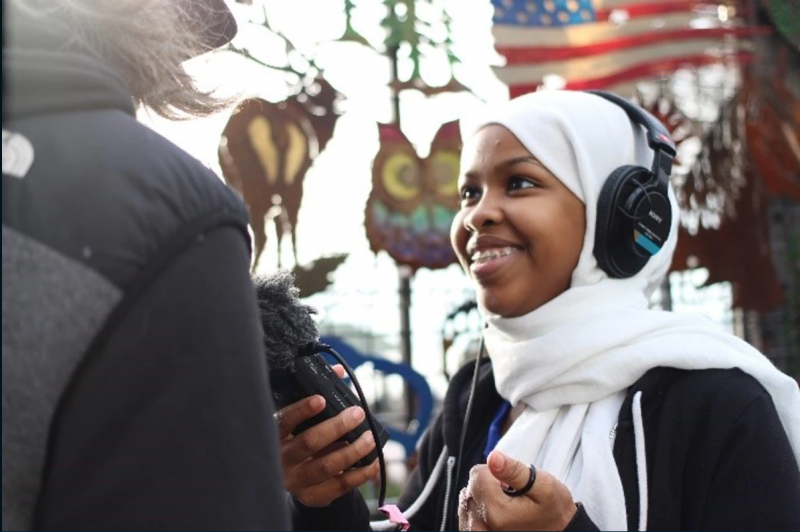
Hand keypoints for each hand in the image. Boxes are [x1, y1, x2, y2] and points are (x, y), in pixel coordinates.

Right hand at [274, 364, 378, 506]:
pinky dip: (360, 474)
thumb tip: (339, 372)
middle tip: (358, 413)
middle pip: (308, 443)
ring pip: (325, 466)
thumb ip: (317, 394)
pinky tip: (373, 462)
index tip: (321, 399)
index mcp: (274, 435)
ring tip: (370, 438)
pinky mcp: (311, 496)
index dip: (301, 410)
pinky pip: (339, 486)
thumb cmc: (297, 437)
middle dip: (337, 427)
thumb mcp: (299, 418)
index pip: (283, 420)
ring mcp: (295, 480)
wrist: (289, 477)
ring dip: (352, 451)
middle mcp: (281, 459)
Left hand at [458, 451, 576, 530]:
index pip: (477, 473)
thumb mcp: (543, 486)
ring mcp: (477, 531)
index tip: (512, 486)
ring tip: (505, 505)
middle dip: (490, 485)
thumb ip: (515, 471)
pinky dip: (477, 508)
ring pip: (467, 498)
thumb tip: (493, 457)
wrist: (559, 531)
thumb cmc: (552, 510)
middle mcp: (482, 525)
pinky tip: (493, 511)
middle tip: (512, 496)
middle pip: (472, 486)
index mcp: (496, 512)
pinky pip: (465, 513)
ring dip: (483, 497)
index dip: (496, 473)